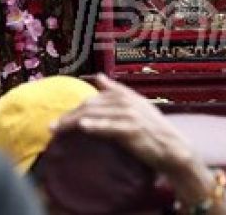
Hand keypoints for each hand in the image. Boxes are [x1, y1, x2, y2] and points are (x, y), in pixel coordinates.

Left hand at [53, 74, 196, 175]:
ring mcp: (130, 114)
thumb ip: (117, 90)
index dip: (75, 107)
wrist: (173, 148)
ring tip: (57, 129)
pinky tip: (83, 126)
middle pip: (90, 105)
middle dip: (69, 115)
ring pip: (95, 114)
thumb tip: (98, 76)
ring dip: (73, 122)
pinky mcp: (132, 129)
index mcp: (125, 95)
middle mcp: (127, 101)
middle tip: (51, 127)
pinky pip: (110, 126)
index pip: (94, 98)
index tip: (60, 118)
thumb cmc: (152, 130)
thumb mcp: (136, 105)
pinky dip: (96, 125)